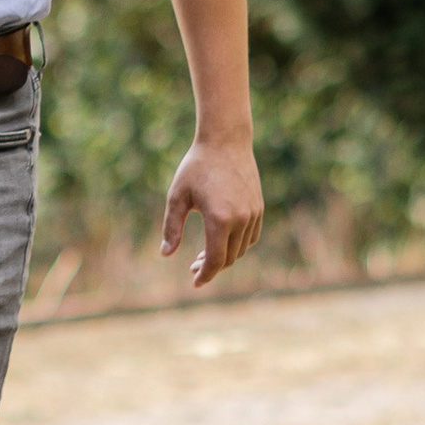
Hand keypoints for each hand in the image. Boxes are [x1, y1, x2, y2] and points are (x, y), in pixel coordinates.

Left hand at [159, 136, 262, 288]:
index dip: (205, 275)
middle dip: (211, 267)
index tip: (195, 283)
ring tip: (205, 256)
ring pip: (241, 249)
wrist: (225, 142)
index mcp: (219, 219)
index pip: (215, 260)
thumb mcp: (177, 196)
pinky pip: (251, 237)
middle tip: (193, 267)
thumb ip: (171, 227)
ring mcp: (253, 214)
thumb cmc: (196, 167)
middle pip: (229, 258)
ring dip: (225, 257)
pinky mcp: (259, 208)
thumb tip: (166, 255)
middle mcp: (241, 220)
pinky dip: (238, 245)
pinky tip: (223, 242)